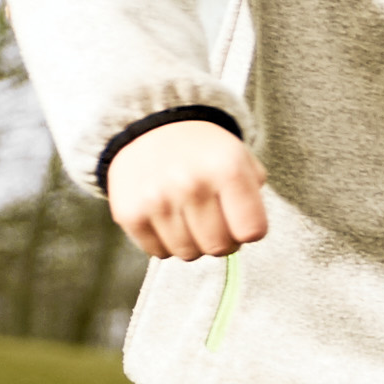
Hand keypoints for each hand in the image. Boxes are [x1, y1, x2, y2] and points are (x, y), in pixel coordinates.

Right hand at [102, 118, 269, 260]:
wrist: (150, 129)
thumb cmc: (204, 153)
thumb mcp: (242, 160)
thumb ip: (254, 198)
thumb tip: (246, 236)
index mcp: (227, 170)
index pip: (252, 231)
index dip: (251, 232)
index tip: (242, 221)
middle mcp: (190, 185)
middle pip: (219, 247)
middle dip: (223, 241)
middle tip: (215, 223)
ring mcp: (157, 200)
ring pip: (189, 254)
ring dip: (193, 244)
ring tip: (190, 219)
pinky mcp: (129, 214)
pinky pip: (158, 252)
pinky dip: (166, 243)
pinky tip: (167, 220)